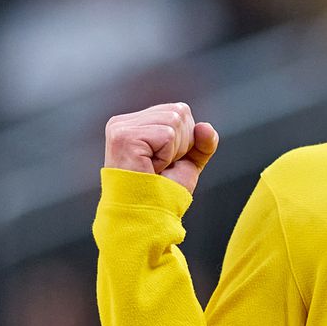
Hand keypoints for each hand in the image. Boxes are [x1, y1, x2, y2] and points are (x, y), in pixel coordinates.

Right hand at [104, 102, 218, 195]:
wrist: (146, 215)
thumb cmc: (162, 192)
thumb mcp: (188, 162)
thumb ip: (202, 142)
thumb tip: (205, 126)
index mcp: (135, 123)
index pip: (179, 110)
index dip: (185, 139)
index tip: (166, 161)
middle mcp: (123, 122)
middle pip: (178, 112)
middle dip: (181, 144)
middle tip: (161, 166)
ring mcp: (121, 128)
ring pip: (174, 121)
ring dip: (174, 151)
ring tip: (155, 167)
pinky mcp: (124, 137)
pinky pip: (167, 135)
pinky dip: (167, 156)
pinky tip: (151, 168)